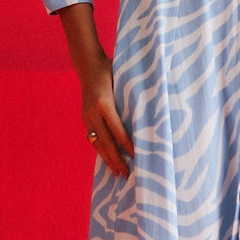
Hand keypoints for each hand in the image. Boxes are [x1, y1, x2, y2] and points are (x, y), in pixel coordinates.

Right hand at [55, 3, 134, 178]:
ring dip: (108, 159)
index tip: (138, 156)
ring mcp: (87, 117)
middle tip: (127, 174)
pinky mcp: (85, 119)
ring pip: (97, 144)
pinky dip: (101, 151)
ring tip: (117, 173)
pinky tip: (108, 160)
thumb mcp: (124, 80)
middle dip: (117, 160)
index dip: (128, 145)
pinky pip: (93, 139)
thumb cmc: (111, 70)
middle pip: (106, 142)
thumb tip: (154, 110)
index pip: (118, 130)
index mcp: (104, 104)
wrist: (88, 65)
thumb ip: (134, 96)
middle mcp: (93, 113)